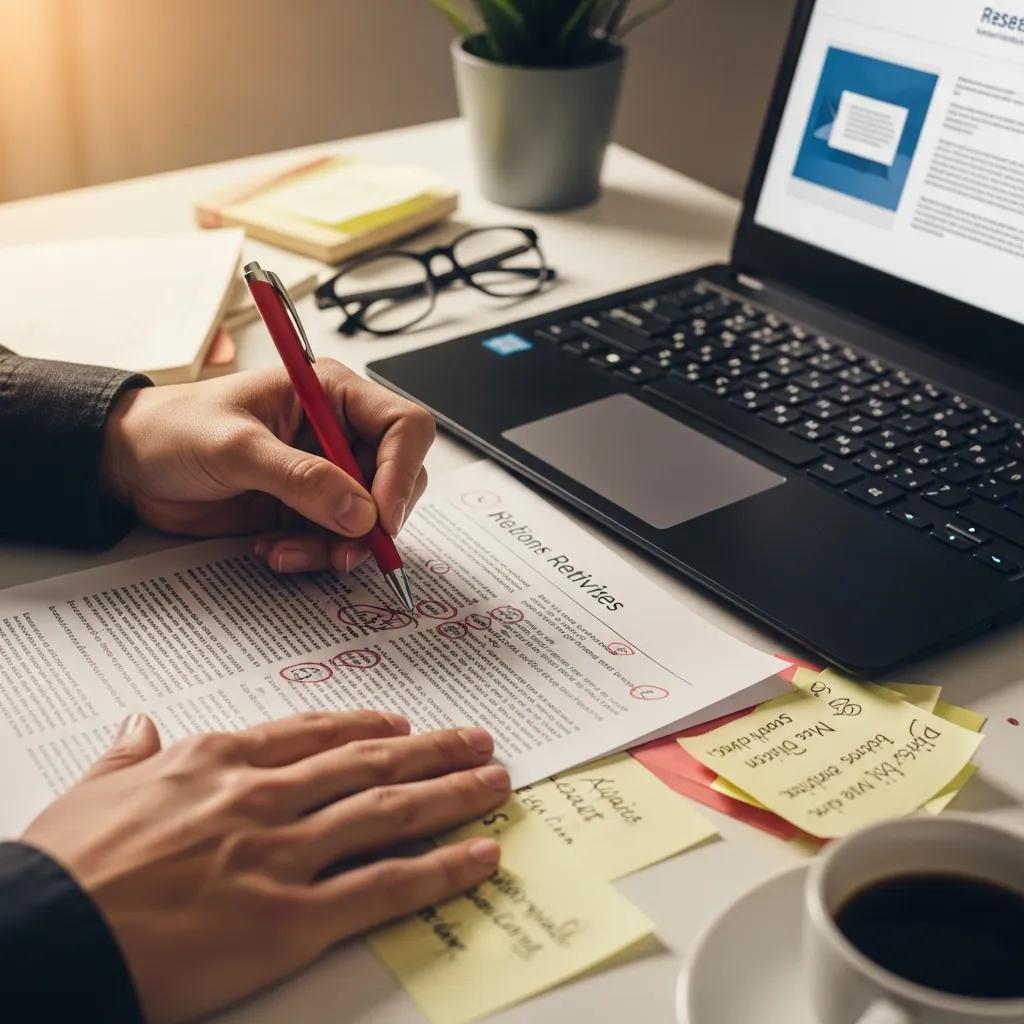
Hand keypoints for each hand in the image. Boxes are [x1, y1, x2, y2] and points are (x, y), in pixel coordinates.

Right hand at [22, 711, 509, 1023]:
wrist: (45, 937)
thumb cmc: (62, 868)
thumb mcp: (90, 791)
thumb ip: (129, 755)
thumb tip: (140, 726)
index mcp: (218, 762)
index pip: (312, 733)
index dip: (366, 725)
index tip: (400, 722)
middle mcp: (264, 797)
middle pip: (370, 762)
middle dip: (432, 749)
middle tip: (478, 739)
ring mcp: (283, 854)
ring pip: (391, 811)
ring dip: (453, 793)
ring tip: (495, 781)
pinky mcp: (292, 918)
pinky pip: (384, 886)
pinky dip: (441, 867)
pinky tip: (479, 854)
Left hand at [100, 360, 435, 573]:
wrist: (129, 467)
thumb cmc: (174, 431)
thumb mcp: (235, 448)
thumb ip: (300, 478)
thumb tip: (361, 511)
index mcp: (330, 393)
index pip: (403, 426)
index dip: (402, 471)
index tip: (380, 516)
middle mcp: (337, 432)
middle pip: (398, 479)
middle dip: (375, 520)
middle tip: (345, 548)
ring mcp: (325, 475)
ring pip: (369, 520)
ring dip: (338, 546)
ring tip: (289, 551)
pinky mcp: (307, 509)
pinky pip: (335, 541)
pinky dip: (313, 554)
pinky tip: (273, 549)